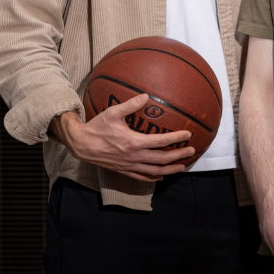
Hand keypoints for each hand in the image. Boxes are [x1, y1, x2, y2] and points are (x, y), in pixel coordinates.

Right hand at [49, 94, 194, 181]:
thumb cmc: (97, 127)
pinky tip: (161, 176)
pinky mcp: (124, 171)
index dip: (177, 138)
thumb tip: (146, 96)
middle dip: (179, 155)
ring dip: (171, 169)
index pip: (161, 141)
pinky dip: (154, 178)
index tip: (188, 134)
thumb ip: (130, 105)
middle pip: (162, 159)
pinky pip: (142, 177)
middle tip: (191, 150)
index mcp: (133, 142)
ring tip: (182, 166)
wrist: (81, 144)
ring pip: (155, 171)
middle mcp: (134, 157)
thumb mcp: (113, 112)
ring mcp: (129, 166)